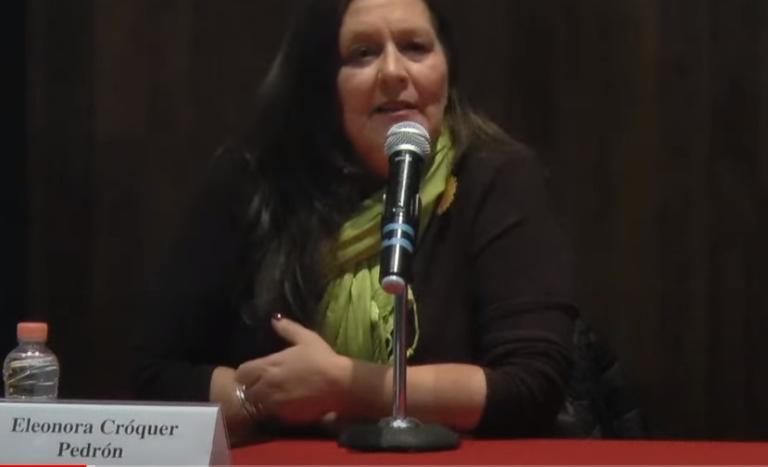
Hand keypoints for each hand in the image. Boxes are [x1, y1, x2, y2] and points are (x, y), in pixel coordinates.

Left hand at [235, 316, 350, 425]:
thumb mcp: (306, 338)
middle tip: (262, 387)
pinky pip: (271, 416)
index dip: (246, 373)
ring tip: (272, 399)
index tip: (254, 373)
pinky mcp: (285, 416)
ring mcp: (275, 403)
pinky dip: (274, 412)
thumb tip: (274, 318)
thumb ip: (288, 328)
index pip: (242, 372)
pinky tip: (285, 407)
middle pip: (246, 391)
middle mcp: (267, 385)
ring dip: (262, 402)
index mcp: (268, 365)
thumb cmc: (323, 359)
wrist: (339, 385)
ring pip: (257, 405)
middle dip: (252, 389)